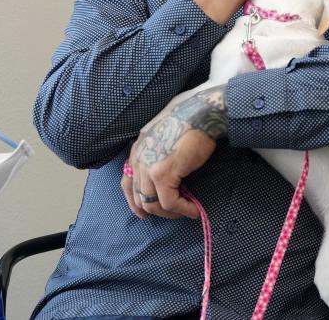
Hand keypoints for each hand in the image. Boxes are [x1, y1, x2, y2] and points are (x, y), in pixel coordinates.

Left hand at [121, 86, 226, 219]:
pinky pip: (170, 202)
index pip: (127, 183)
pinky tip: (194, 210)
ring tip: (186, 211)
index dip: (135, 202)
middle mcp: (138, 159)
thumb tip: (166, 174)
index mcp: (137, 150)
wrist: (201, 114)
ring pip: (152, 204)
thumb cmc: (189, 123)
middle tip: (173, 214)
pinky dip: (183, 209)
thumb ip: (157, 154)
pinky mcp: (163, 174)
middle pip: (139, 197)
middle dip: (155, 210)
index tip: (144, 213)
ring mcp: (148, 168)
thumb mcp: (164, 137)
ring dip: (170, 213)